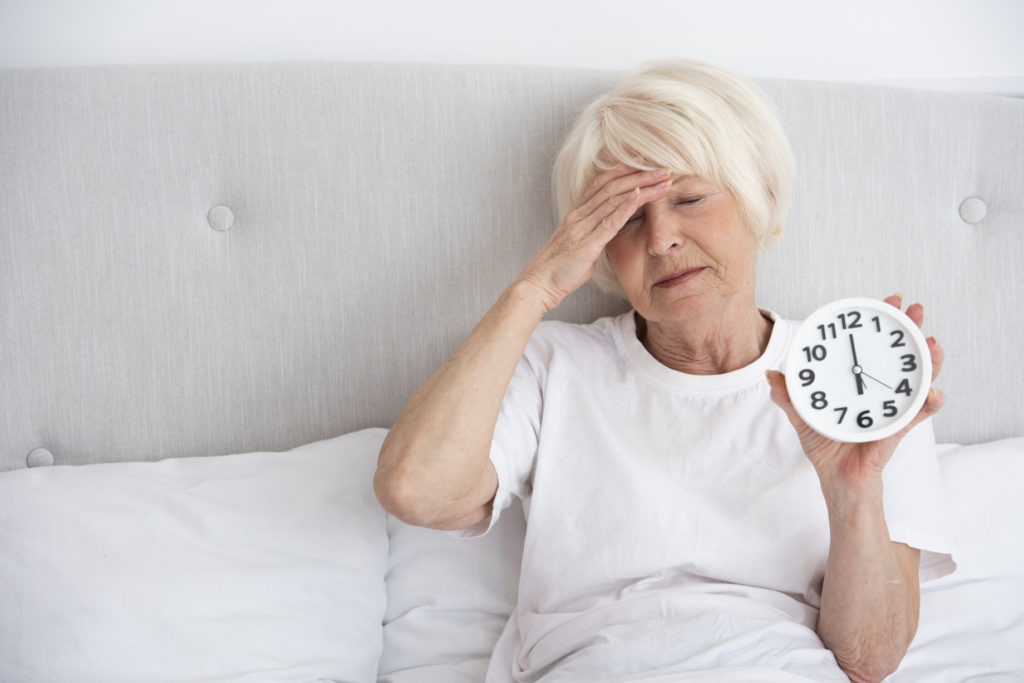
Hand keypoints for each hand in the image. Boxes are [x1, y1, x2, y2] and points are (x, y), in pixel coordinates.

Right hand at [517, 165, 672, 310]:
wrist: (537, 284)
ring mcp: (582, 228)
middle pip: (612, 186)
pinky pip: (609, 221)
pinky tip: (641, 196)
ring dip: (642, 187)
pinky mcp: (587, 244)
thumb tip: (605, 238)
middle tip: (663, 168)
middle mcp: (579, 216)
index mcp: (576, 215)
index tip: (643, 164)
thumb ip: (593, 238)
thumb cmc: (557, 270)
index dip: (622, 170)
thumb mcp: (578, 248)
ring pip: (614, 199)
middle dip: (639, 175)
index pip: (601, 184)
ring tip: (664, 179)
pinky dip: (626, 206)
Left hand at [766, 295, 945, 488]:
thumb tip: (770, 375)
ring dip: (930, 360)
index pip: (874, 345)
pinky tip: (932, 392)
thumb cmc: (826, 445)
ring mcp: (894, 407)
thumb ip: (789, 395)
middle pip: (902, 354)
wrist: (838, 479)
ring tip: (933, 344)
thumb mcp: (804, 415)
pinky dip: (929, 402)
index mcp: (860, 381)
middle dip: (912, 329)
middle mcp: (882, 389)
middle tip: (915, 309)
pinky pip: (919, 414)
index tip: (889, 300)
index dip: (883, 322)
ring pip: (919, 378)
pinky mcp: (898, 428)